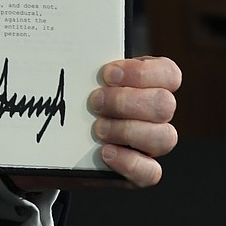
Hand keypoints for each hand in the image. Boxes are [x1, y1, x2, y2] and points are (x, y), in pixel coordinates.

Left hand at [13, 55, 181, 191]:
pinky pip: (151, 171)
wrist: (57, 142)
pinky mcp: (141, 171)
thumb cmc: (73, 101)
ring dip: (127, 130)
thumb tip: (61, 54)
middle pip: (164, 105)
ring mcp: (151, 144)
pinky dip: (129, 162)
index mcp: (148, 85)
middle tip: (94, 102)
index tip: (107, 74)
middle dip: (126, 102)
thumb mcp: (77, 81)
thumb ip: (81, 68)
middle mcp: (155, 114)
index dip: (142, 73)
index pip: (168, 74)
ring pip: (164, 137)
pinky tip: (106, 153)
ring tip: (97, 129)